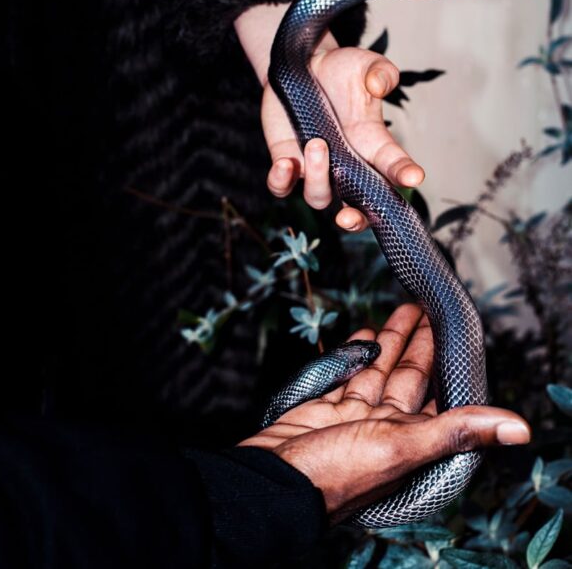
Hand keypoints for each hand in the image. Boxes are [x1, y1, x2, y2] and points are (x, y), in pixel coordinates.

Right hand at [240, 304, 530, 520]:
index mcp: (407, 439)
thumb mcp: (400, 448)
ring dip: (390, 341)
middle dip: (418, 342)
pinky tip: (362, 336)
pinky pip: (345, 376)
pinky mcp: (322, 410)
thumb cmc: (333, 474)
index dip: (445, 362)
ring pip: (376, 371)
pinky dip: (355, 355)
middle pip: (407, 376)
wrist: (271, 483)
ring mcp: (350, 418)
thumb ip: (456, 431)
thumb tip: (519, 429)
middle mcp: (382, 428)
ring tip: (402, 311)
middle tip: (427, 308)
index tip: (452, 332)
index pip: (436, 393)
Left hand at [263, 34, 423, 232]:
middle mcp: (347, 163)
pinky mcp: (287, 162)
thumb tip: (379, 86)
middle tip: (349, 216)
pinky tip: (284, 164)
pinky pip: (282, 187)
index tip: (414, 176)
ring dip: (318, 178)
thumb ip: (381, 71)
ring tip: (316, 144)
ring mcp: (316, 167)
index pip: (392, 167)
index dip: (404, 174)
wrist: (302, 66)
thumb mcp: (366, 63)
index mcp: (372, 144)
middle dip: (356, 220)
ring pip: (319, 197)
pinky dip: (281, 182)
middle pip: (358, 207)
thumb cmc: (341, 69)